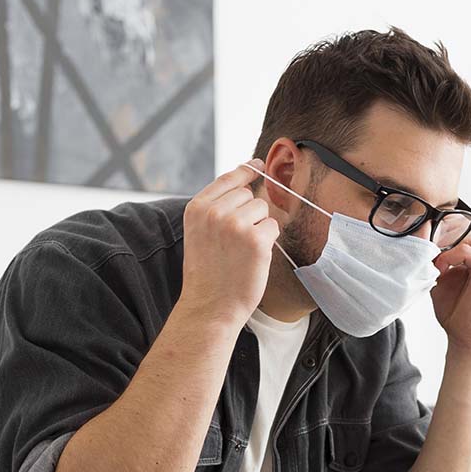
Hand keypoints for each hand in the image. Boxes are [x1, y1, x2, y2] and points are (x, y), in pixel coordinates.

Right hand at [179, 159, 279, 326]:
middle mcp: (214, 212)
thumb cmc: (209, 275)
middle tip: (237, 244)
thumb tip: (247, 188)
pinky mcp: (256, 239)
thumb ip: (216, 210)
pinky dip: (269, 241)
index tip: (257, 165)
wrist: (211, 306)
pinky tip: (254, 257)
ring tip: (243, 251)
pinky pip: (273, 227)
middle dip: (251, 214)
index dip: (246, 171)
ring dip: (260, 228)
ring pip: (263, 210)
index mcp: (197, 208)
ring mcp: (235, 224)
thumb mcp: (200, 234)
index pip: (228, 179)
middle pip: (249, 195)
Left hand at [430, 226, 470, 359]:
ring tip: (429, 260)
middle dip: (439, 232)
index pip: (463, 224)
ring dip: (441, 244)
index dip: (440, 228)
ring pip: (465, 234)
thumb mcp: (443, 276)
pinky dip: (447, 257)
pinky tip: (438, 270)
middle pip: (464, 224)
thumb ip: (436, 256)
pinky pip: (466, 250)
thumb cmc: (457, 312)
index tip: (420, 239)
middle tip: (421, 245)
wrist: (468, 340)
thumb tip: (420, 233)